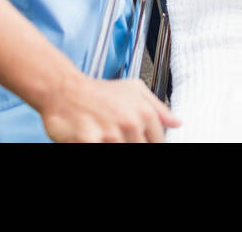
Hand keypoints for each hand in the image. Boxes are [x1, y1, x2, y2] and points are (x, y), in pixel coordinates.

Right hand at [40, 71, 180, 141]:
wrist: (64, 90)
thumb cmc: (99, 91)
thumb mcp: (134, 90)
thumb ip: (158, 108)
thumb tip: (177, 123)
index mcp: (144, 113)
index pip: (158, 142)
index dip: (149, 143)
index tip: (139, 139)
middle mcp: (130, 123)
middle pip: (141, 149)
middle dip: (131, 144)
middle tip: (118, 136)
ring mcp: (110, 135)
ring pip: (122, 150)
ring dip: (114, 145)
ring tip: (106, 136)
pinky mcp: (88, 141)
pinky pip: (100, 151)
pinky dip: (100, 145)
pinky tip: (96, 138)